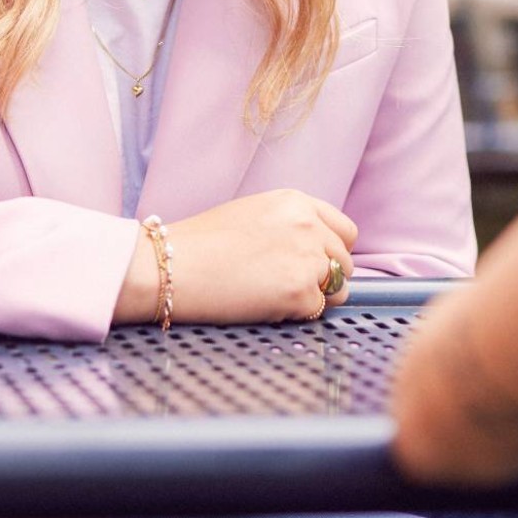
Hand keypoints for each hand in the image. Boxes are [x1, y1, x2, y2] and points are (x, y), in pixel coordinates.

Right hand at [114, 190, 356, 324]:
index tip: (318, 264)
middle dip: (326, 277)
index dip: (334, 251)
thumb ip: (290, 225)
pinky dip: (296, 315)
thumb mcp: (254, 213)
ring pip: (339, 289)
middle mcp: (309, 226)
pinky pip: (316, 311)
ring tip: (278, 297)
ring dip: (317, 298)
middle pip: (345, 261)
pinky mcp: (300, 292)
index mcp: (298, 202)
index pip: (345, 231)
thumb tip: (314, 249)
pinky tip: (266, 307)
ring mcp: (307, 259)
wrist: (171, 266)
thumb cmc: (201, 243)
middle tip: (292, 287)